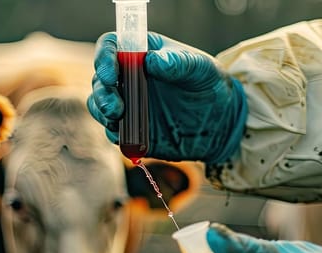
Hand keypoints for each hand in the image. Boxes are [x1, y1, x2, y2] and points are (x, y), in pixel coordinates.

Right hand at [87, 32, 247, 163]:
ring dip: (102, 112)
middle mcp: (128, 76)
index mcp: (141, 52)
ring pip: (99, 104)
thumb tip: (152, 61)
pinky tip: (126, 136)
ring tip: (118, 119)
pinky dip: (115, 133)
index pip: (111, 47)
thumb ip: (178, 63)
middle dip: (102, 93)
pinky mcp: (130, 128)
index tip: (110, 75)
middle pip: (100, 78)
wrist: (221, 121)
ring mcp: (127, 103)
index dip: (104, 58)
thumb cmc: (210, 84)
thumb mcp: (201, 69)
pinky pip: (114, 131)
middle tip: (116, 107)